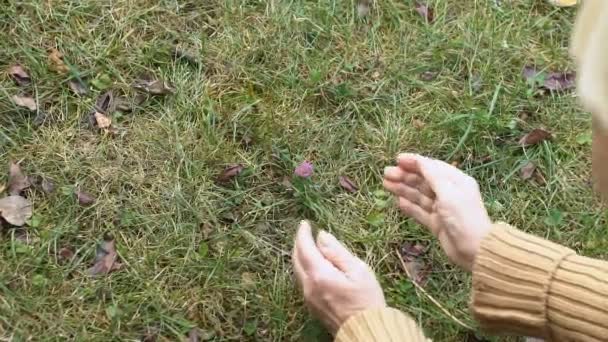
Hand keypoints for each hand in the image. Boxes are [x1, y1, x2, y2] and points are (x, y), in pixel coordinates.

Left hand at [292, 221, 385, 333]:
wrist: (365, 330)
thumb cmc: (367, 299)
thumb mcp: (357, 270)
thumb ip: (337, 252)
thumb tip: (321, 236)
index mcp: (320, 275)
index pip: (305, 248)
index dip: (303, 234)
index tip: (305, 223)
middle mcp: (309, 286)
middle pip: (296, 259)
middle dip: (299, 243)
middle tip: (305, 232)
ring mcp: (308, 297)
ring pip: (297, 271)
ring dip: (300, 256)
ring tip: (308, 246)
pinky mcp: (312, 306)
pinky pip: (302, 281)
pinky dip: (304, 268)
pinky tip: (313, 265)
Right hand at [383, 154, 491, 270]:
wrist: (474, 249)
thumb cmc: (463, 217)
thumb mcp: (448, 192)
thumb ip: (432, 175)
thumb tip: (419, 160)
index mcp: (455, 181)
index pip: (432, 167)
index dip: (415, 162)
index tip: (397, 159)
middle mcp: (448, 193)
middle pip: (423, 181)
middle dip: (405, 175)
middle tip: (386, 172)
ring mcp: (441, 209)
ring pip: (419, 195)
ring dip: (403, 188)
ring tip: (386, 184)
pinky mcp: (436, 223)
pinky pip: (420, 211)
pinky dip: (409, 206)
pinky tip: (398, 201)